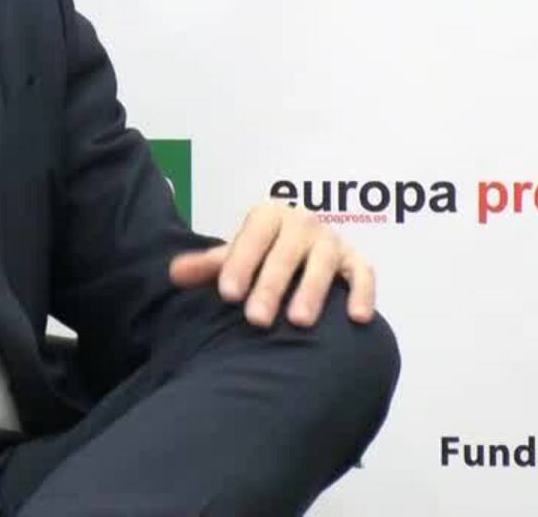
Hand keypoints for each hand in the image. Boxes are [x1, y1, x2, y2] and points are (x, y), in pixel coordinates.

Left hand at [168, 203, 376, 327]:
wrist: (298, 255)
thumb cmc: (260, 258)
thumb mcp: (235, 258)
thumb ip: (208, 266)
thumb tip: (174, 273)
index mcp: (268, 216)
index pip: (253, 235)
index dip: (240, 262)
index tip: (227, 294)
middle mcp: (302, 223)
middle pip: (286, 252)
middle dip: (270, 285)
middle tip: (255, 319)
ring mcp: (331, 241)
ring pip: (324, 263)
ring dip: (312, 290)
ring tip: (298, 322)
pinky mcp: (356, 260)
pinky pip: (363, 274)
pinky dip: (362, 293)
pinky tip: (356, 318)